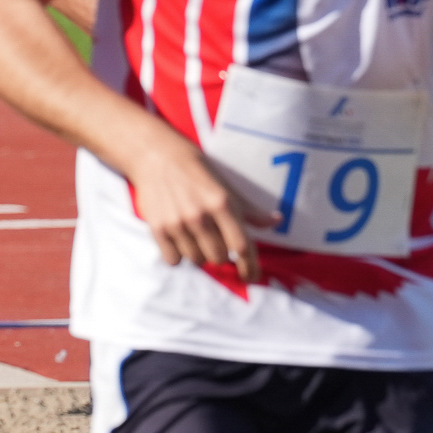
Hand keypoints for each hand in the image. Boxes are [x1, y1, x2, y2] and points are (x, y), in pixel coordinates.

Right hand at [122, 132, 278, 283]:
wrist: (156, 156)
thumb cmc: (197, 171)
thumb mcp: (226, 186)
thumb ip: (250, 210)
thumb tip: (276, 221)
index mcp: (221, 203)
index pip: (242, 246)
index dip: (250, 266)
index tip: (251, 276)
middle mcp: (200, 215)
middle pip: (220, 258)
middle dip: (222, 255)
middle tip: (216, 241)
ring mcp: (177, 223)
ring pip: (197, 260)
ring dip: (200, 254)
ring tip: (195, 235)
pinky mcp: (158, 229)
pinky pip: (174, 260)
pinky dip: (179, 255)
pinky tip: (179, 238)